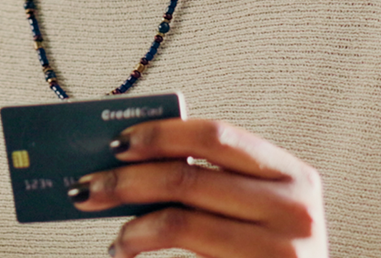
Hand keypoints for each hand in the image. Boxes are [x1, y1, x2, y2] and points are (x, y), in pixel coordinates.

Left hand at [69, 118, 326, 257]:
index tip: (116, 142)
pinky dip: (142, 251)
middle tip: (86, 187)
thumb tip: (131, 162)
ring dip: (132, 228)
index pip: (217, 137)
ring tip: (116, 238)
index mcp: (294, 177)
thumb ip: (215, 185)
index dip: (162, 134)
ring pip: (178, 223)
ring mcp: (280, 251)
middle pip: (188, 179)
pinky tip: (128, 254)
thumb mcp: (260, 212)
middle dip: (126, 181)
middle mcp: (293, 211)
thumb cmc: (272, 257)